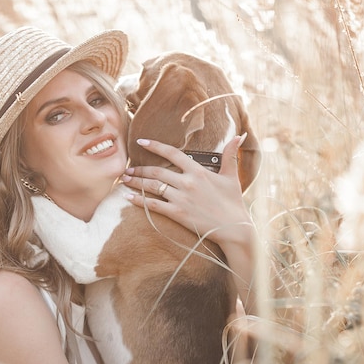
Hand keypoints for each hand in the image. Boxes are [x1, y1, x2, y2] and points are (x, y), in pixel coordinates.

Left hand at [121, 135, 251, 244]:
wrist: (234, 227)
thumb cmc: (233, 202)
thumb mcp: (232, 176)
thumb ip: (230, 155)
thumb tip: (239, 136)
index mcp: (198, 171)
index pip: (172, 153)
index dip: (155, 146)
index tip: (141, 142)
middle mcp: (187, 182)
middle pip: (156, 171)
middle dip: (139, 169)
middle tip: (127, 169)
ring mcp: (181, 198)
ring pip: (152, 186)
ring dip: (136, 182)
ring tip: (124, 180)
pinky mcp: (177, 213)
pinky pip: (153, 205)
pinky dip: (139, 200)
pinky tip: (128, 197)